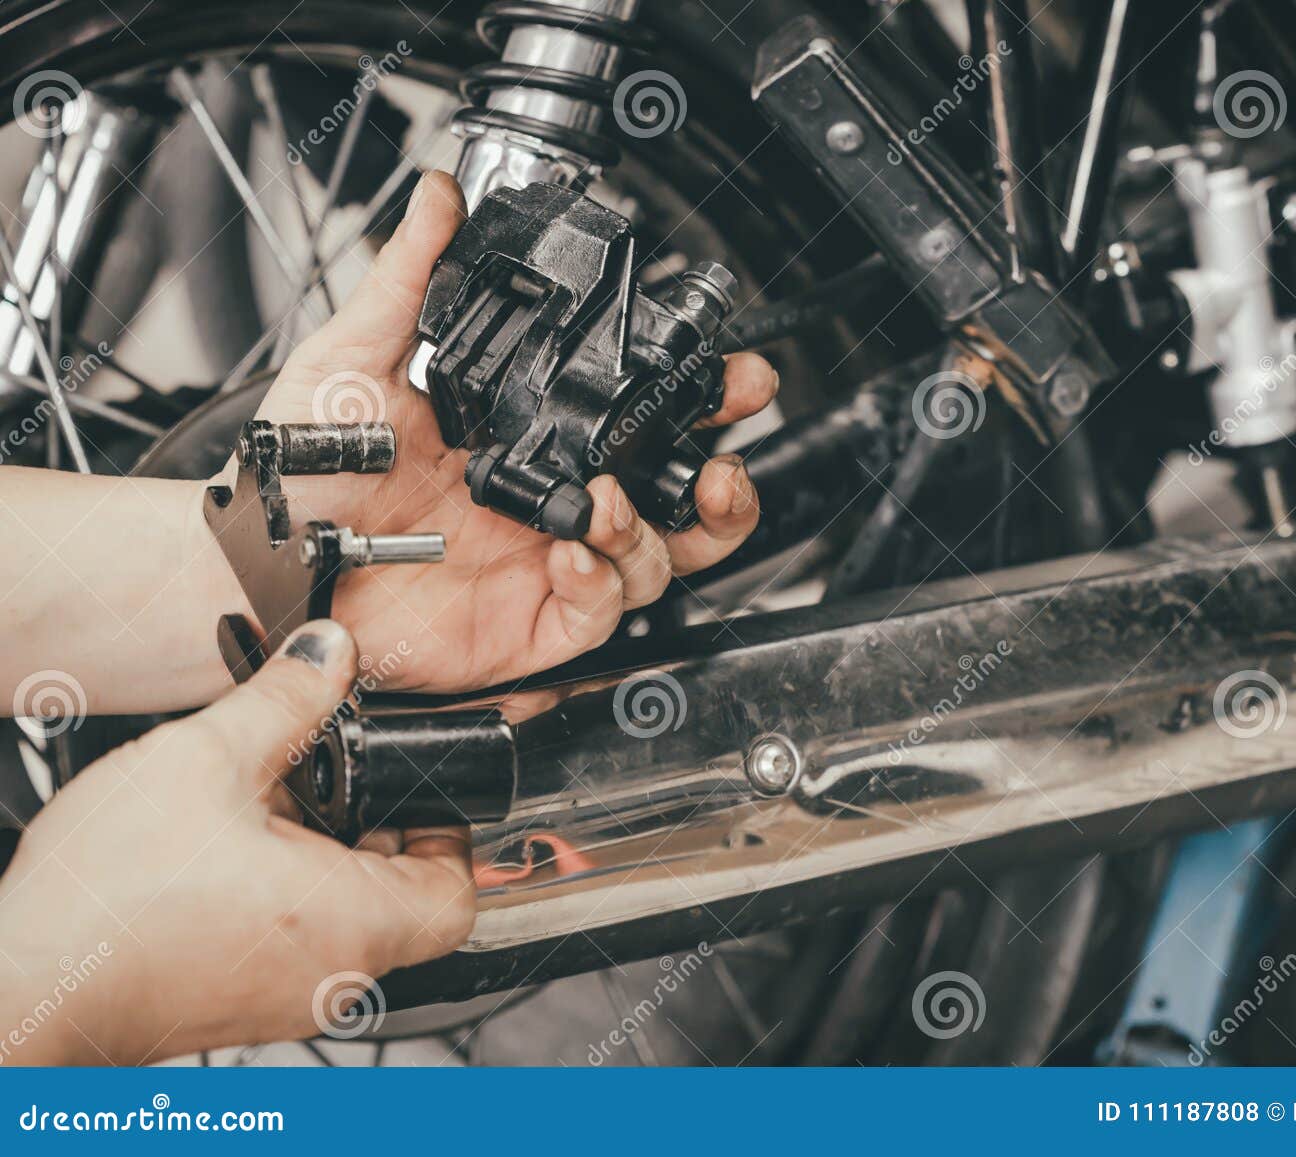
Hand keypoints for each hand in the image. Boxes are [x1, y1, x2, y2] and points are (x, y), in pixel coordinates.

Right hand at [0, 621, 469, 1065]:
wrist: (21, 987)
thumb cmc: (107, 905)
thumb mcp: (207, 761)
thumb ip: (285, 700)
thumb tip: (327, 654)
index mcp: (352, 922)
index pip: (456, 892)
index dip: (449, 834)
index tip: (416, 791)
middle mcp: (332, 975)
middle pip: (403, 904)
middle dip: (376, 834)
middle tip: (336, 783)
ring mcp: (284, 1001)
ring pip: (344, 925)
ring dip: (323, 864)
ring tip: (272, 811)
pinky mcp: (234, 1006)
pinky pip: (292, 947)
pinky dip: (280, 899)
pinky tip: (225, 856)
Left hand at [252, 170, 777, 691]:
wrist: (262, 562)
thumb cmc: (305, 469)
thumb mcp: (353, 359)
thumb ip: (407, 281)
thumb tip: (440, 199)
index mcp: (530, 436)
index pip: (639, 418)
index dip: (698, 400)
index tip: (729, 376)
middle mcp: (552, 501)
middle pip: (678, 503)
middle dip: (723, 486)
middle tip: (726, 463)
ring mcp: (547, 565)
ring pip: (654, 562)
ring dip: (648, 532)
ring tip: (605, 503)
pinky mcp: (531, 625)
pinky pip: (598, 614)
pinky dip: (599, 586)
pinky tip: (568, 556)